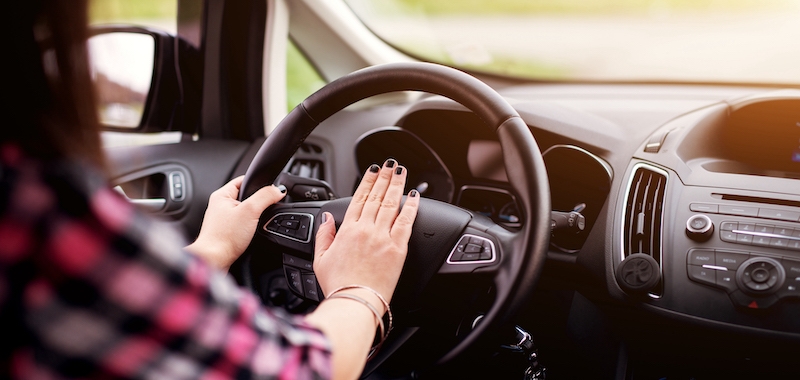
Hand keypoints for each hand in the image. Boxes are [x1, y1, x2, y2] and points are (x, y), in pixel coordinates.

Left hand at [185, 176, 285, 270]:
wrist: (214, 261)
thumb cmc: (224, 238)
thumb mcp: (250, 211)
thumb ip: (265, 197)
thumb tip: (279, 190)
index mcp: (222, 195)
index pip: (244, 179)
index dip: (259, 183)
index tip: (271, 190)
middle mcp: (221, 206)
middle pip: (248, 196)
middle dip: (259, 203)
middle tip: (263, 212)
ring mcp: (224, 220)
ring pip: (247, 212)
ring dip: (255, 217)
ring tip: (255, 224)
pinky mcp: (227, 232)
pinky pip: (244, 224)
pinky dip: (251, 228)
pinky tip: (252, 234)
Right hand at [313, 159, 419, 309]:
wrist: (355, 302)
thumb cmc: (339, 286)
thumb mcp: (320, 259)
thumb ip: (324, 235)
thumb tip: (326, 218)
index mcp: (347, 230)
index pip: (359, 199)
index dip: (367, 182)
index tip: (372, 171)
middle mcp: (366, 230)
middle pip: (377, 197)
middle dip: (384, 178)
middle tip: (389, 164)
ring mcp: (383, 237)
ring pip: (391, 204)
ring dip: (397, 185)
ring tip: (401, 172)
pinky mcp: (398, 248)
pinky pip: (406, 222)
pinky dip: (411, 207)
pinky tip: (414, 196)